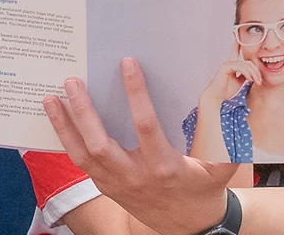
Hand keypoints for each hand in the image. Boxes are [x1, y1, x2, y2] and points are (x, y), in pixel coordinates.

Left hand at [44, 59, 237, 234]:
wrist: (188, 227)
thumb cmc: (203, 190)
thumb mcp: (221, 168)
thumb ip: (227, 140)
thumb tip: (233, 103)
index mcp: (163, 165)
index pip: (145, 125)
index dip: (136, 93)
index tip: (127, 64)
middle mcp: (134, 176)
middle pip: (100, 143)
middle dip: (84, 112)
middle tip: (72, 81)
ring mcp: (116, 184)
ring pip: (82, 155)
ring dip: (64, 126)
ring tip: (50, 99)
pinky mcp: (106, 187)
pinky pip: (81, 163)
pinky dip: (66, 141)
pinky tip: (57, 120)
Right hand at [201, 45, 259, 108]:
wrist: (216, 97)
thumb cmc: (226, 90)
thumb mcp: (239, 81)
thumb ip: (245, 74)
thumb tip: (253, 71)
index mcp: (231, 65)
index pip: (235, 51)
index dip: (236, 43)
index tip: (236, 34)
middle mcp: (229, 62)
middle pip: (248, 61)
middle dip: (256, 71)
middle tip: (259, 81)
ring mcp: (227, 64)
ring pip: (246, 65)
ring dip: (254, 74)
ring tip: (256, 82)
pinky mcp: (225, 67)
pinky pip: (241, 67)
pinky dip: (247, 74)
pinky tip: (249, 80)